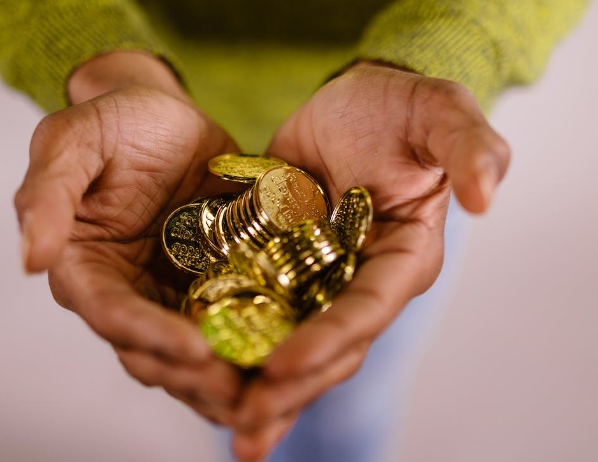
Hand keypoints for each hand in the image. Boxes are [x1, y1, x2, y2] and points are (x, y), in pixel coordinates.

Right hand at [14, 52, 244, 423]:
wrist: (165, 115)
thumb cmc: (114, 122)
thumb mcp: (72, 141)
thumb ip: (47, 196)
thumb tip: (30, 260)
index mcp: (85, 266)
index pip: (111, 313)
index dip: (149, 335)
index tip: (196, 350)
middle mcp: (127, 291)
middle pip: (153, 350)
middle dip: (194, 376)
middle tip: (241, 392)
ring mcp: (170, 292)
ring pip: (193, 350)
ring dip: (226, 377)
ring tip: (268, 391)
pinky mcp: (211, 283)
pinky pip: (231, 320)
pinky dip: (253, 344)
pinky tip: (287, 359)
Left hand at [230, 62, 510, 459]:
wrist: (350, 102)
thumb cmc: (399, 108)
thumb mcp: (439, 113)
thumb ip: (468, 148)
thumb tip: (485, 200)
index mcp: (402, 258)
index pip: (367, 309)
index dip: (329, 339)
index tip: (281, 366)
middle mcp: (361, 281)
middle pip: (329, 347)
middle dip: (290, 387)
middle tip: (243, 423)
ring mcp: (318, 280)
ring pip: (292, 344)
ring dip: (262, 388)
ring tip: (226, 426)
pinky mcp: (281, 267)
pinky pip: (260, 313)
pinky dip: (238, 347)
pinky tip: (203, 378)